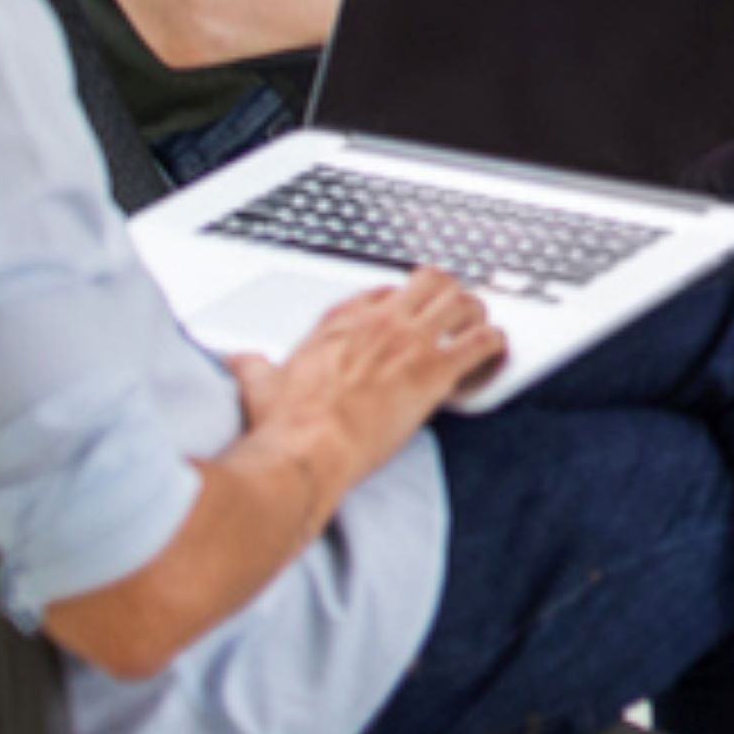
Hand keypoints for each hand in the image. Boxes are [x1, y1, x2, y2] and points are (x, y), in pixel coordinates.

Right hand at [235, 270, 501, 465]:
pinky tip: (496, 353)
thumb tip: (237, 359)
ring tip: (481, 328)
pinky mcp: (434, 372)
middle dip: (448, 293)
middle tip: (455, 311)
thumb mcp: (259, 385)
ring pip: (463, 302)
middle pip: (431, 281)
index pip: (384, 291)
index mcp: (341, 323)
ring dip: (477, 314)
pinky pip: (481, 342)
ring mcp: (410, 343)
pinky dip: (495, 345)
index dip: (402, 300)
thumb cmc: (284, 425)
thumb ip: (252, 367)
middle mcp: (380, 324)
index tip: (408, 312)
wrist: (307, 451)